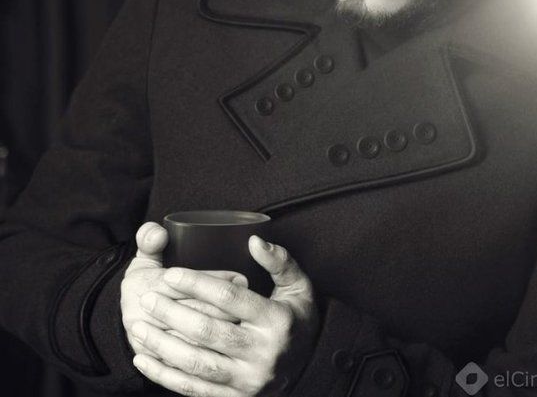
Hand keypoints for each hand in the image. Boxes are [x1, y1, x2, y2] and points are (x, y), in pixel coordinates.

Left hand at [130, 236, 319, 395]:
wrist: (314, 367)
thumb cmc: (300, 318)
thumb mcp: (299, 285)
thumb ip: (279, 261)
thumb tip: (254, 240)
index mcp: (275, 320)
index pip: (230, 298)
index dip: (197, 284)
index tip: (171, 272)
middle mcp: (261, 353)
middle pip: (207, 331)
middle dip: (171, 314)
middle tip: (146, 298)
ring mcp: (248, 381)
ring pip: (196, 363)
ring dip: (162, 345)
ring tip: (137, 327)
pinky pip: (194, 391)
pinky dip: (165, 376)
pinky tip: (144, 360)